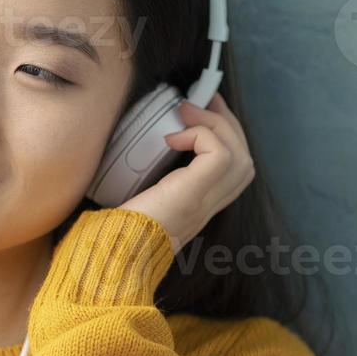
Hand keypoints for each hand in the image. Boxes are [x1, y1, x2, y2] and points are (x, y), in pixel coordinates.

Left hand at [117, 92, 254, 252]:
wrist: (112, 256)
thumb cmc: (117, 230)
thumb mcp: (140, 199)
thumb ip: (151, 182)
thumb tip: (145, 150)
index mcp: (199, 207)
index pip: (234, 170)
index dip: (224, 137)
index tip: (201, 112)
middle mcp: (209, 206)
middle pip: (244, 158)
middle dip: (227, 123)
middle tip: (203, 99)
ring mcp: (205, 202)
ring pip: (240, 154)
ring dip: (216, 123)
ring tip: (187, 110)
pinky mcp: (194, 195)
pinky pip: (220, 154)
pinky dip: (201, 136)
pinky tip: (174, 138)